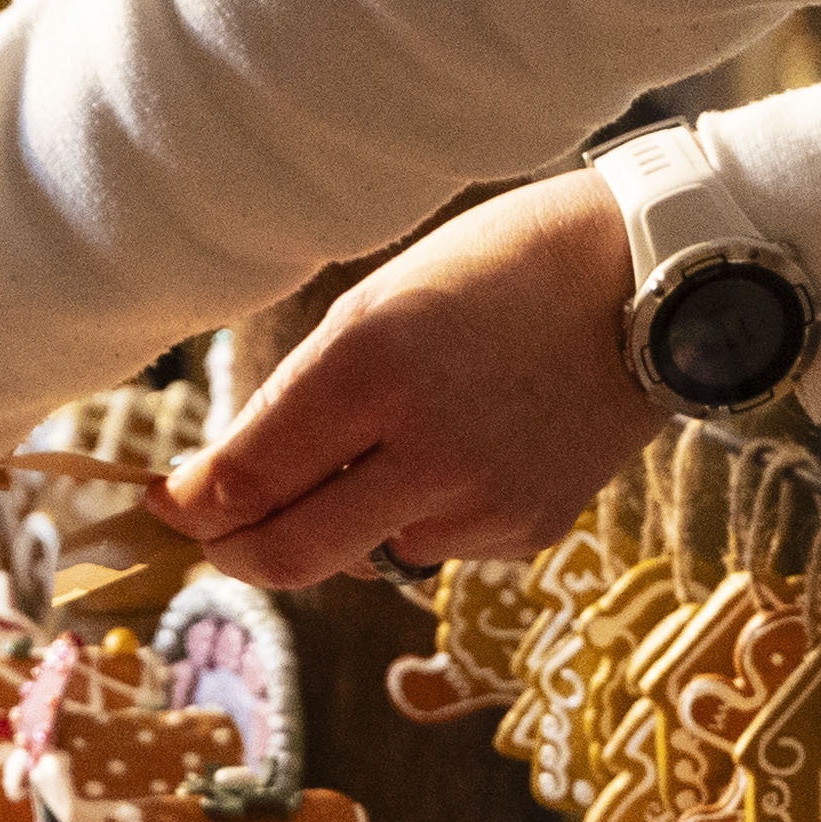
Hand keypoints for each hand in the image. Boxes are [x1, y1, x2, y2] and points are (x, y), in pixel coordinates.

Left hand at [144, 168, 650, 587]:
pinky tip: (468, 447)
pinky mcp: (528, 531)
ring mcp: (481, 501)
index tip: (164, 503)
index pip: (242, 480)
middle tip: (216, 531)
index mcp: (368, 366)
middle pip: (286, 555)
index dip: (189, 506)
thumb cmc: (503, 266)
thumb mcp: (383, 296)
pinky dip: (421, 512)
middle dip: (235, 550)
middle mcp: (421, 448)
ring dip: (343, 520)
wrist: (655, 282)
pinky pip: (436, 545)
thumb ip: (306, 394)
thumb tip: (230, 479)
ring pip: (363, 552)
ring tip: (389, 441)